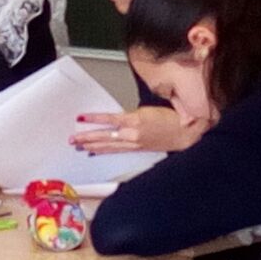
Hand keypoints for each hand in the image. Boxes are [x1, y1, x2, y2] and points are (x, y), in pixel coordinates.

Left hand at [69, 107, 212, 153]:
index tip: (81, 118)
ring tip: (78, 146)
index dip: (94, 119)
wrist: (188, 132)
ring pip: (109, 145)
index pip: (109, 119)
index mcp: (136, 119)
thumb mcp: (151, 108)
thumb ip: (133, 113)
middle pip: (105, 136)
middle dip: (87, 137)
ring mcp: (135, 143)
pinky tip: (95, 151)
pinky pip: (118, 150)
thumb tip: (120, 118)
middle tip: (72, 139)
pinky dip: (105, 150)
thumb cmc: (173, 116)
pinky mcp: (139, 148)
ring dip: (92, 145)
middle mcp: (133, 134)